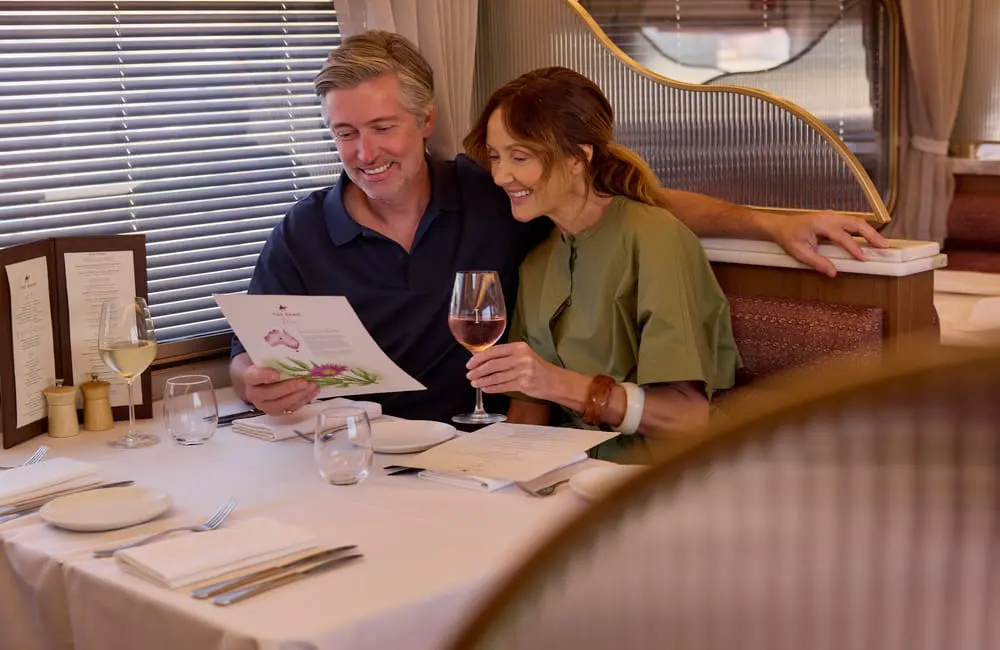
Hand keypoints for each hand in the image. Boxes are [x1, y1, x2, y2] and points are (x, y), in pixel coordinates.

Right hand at [242, 365, 319, 414]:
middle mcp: (255, 394)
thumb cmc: (267, 368)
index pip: (254, 377)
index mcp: (250, 378)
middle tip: (303, 381)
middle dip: (289, 388)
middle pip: (271, 393)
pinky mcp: (278, 411)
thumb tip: (296, 350)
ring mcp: (266, 405)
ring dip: (299, 395)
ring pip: (282, 403)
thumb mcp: (268, 360)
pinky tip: (312, 391)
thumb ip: (277, 358)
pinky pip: (291, 408)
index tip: (277, 374)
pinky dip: (304, 399)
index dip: (265, 376)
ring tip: (312, 385)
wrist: (262, 382)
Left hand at [466, 342, 562, 400]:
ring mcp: (523, 370)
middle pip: (493, 364)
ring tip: (474, 383)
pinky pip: (503, 386)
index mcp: (519, 347)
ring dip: (483, 381)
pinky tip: (485, 389)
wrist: (555, 381)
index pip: (493, 351)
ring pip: (496, 376)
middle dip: (478, 370)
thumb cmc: (538, 368)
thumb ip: (506, 356)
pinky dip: (492, 388)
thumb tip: (484, 360)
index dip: (479, 358)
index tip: (470, 363)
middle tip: (469, 375)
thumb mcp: (524, 356)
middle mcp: (521, 357)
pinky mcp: (524, 383)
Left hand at [766, 210, 888, 277]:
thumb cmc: (788, 238)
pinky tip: (870, 238)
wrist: (780, 225)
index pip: (842, 236)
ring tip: (881, 243)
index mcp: (820, 224)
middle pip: (855, 223)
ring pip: (856, 221)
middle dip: (871, 235)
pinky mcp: (834, 218)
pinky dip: (863, 229)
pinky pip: (851, 222)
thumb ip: (817, 262)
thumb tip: (833, 273)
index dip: (854, 247)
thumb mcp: (799, 253)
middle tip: (884, 247)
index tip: (864, 258)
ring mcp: (832, 216)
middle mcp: (829, 217)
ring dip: (870, 231)